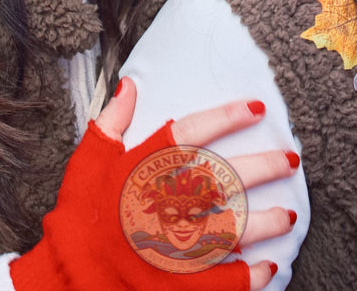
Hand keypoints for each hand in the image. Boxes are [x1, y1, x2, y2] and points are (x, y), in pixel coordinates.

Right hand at [10, 78, 299, 290]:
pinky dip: (248, 275)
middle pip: (220, 181)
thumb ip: (110, 123)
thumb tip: (130, 85)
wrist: (66, 278)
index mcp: (138, 173)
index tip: (257, 108)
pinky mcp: (176, 284)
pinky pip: (221, 280)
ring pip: (230, 230)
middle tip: (290, 159)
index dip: (225, 118)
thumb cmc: (76, 219)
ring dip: (264, 222)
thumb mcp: (85, 163)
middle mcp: (158, 205)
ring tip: (289, 214)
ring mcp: (169, 247)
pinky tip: (269, 266)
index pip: (188, 135)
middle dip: (261, 168)